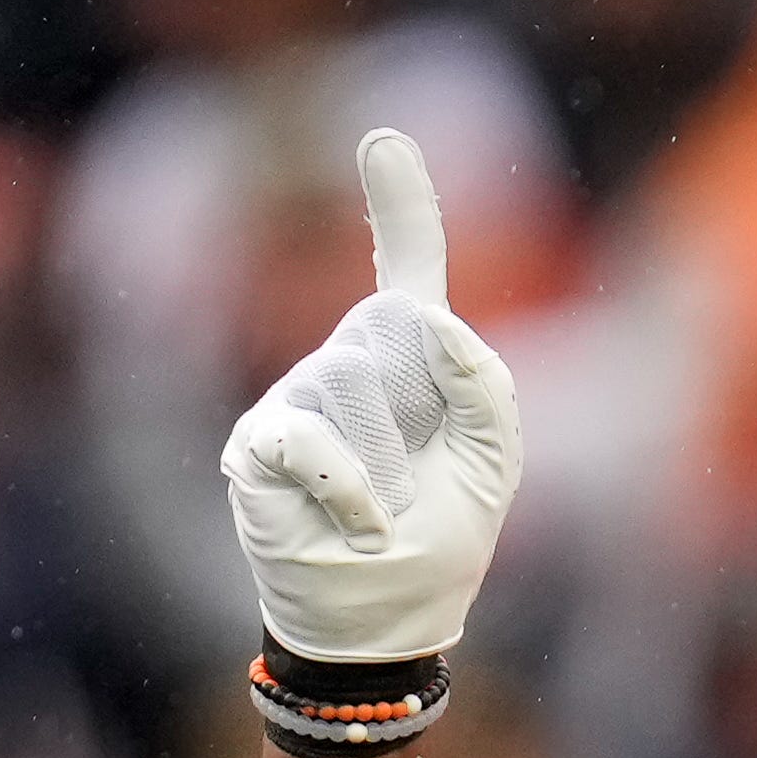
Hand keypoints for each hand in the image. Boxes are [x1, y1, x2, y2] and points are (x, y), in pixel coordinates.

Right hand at [220, 130, 524, 662]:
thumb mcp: (496, 458)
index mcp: (411, 360)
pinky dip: (352, 492)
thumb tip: (432, 319)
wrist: (388, 619)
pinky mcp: (260, 442)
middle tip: (419, 484)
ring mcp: (297, 398)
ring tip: (386, 510)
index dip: (400, 204)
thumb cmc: (441, 537)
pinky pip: (311, 439)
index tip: (383, 139)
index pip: (406, 266)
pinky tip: (358, 524)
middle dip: (426, 416)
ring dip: (393, 467)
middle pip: (397, 334)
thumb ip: (484, 382)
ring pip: (357, 388)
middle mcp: (347, 363)